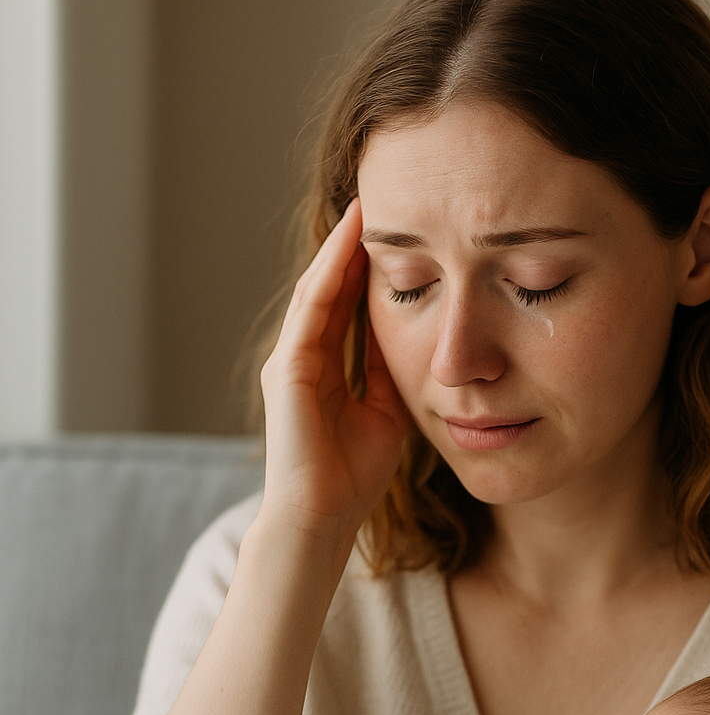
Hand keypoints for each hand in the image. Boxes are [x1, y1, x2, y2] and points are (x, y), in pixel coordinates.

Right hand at [259, 198, 409, 549]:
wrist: (322, 518)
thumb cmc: (352, 478)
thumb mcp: (386, 413)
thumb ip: (390, 374)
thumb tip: (417, 338)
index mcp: (325, 368)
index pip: (348, 304)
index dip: (369, 267)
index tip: (399, 230)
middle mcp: (303, 357)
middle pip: (330, 287)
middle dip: (352, 245)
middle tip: (377, 197)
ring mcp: (290, 360)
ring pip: (318, 288)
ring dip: (340, 246)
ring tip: (364, 204)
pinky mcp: (287, 369)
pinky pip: (312, 309)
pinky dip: (330, 272)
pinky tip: (350, 241)